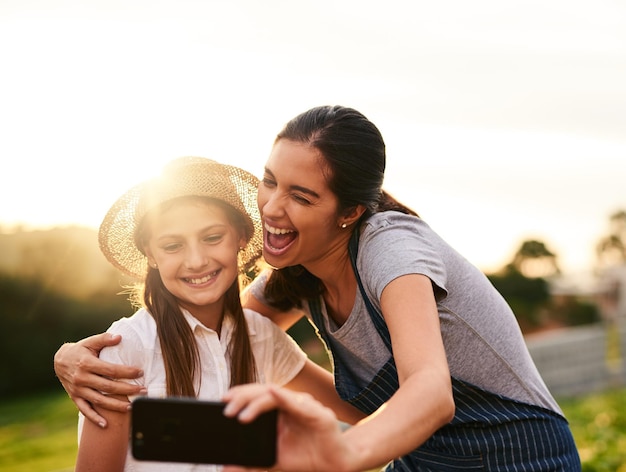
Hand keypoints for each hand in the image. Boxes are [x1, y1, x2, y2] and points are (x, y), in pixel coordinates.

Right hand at [54, 333, 144, 426]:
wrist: (59, 361)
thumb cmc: (80, 350)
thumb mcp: (90, 342)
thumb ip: (104, 339)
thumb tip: (119, 337)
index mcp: (87, 363)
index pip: (111, 370)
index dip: (127, 372)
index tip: (140, 372)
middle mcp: (82, 378)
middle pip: (108, 386)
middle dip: (127, 389)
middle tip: (143, 390)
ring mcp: (78, 390)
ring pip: (99, 400)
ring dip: (115, 405)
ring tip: (131, 407)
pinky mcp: (75, 397)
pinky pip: (85, 410)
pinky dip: (94, 418)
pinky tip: (105, 425)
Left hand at [223, 385, 353, 471]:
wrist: (335, 464)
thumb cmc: (307, 456)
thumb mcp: (275, 460)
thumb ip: (253, 463)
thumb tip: (227, 468)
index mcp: (279, 411)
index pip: (257, 396)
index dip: (240, 396)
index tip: (222, 401)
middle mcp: (290, 403)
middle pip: (263, 392)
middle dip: (243, 398)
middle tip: (226, 408)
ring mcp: (303, 405)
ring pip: (276, 395)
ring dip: (257, 402)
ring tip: (241, 414)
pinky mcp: (316, 413)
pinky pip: (297, 403)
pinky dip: (284, 397)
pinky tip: (272, 392)